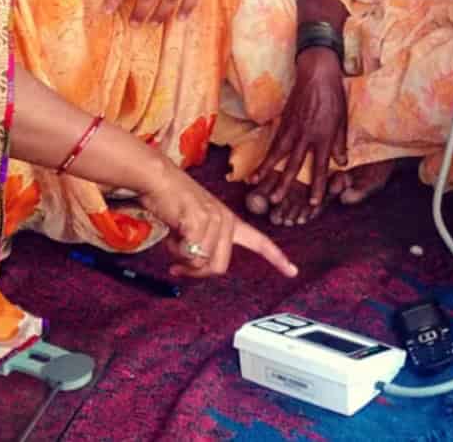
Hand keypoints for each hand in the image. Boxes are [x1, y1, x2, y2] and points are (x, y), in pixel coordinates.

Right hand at [142, 161, 298, 278]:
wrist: (160, 179)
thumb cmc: (174, 202)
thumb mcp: (195, 225)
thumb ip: (203, 245)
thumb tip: (194, 268)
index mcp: (231, 221)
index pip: (260, 242)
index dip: (277, 259)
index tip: (293, 272)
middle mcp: (227, 221)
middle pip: (219, 267)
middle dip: (197, 272)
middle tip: (179, 266)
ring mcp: (214, 220)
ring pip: (200, 262)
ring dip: (181, 256)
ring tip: (175, 237)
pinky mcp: (199, 221)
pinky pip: (188, 253)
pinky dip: (174, 250)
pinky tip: (172, 234)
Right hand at [251, 49, 347, 208]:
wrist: (317, 73)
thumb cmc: (333, 96)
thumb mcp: (343, 120)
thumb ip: (341, 144)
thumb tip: (341, 163)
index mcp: (324, 137)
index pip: (320, 167)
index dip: (317, 186)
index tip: (314, 202)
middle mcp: (306, 135)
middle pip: (294, 165)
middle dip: (284, 184)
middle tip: (276, 201)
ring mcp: (292, 128)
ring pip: (277, 154)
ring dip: (266, 171)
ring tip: (256, 185)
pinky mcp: (283, 121)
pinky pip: (273, 142)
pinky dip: (265, 155)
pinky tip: (259, 165)